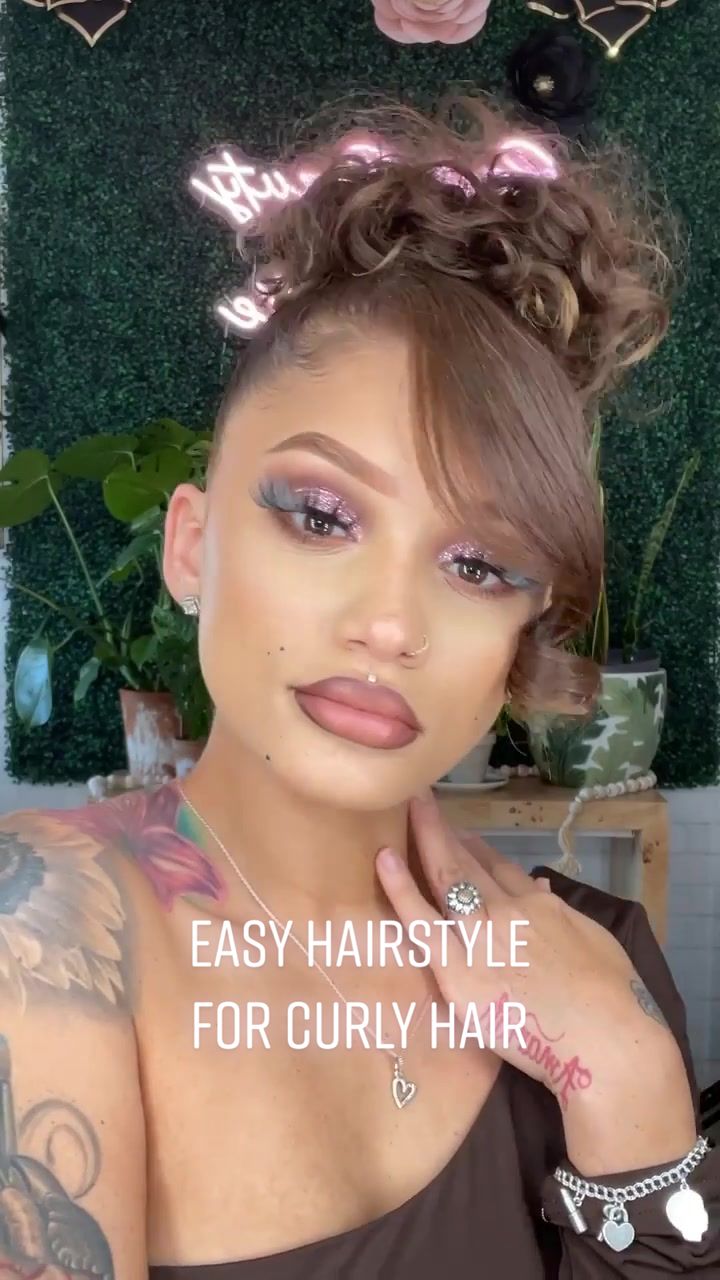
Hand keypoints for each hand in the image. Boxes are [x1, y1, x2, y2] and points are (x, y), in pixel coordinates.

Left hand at [375, 790, 683, 1115]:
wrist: (607, 1041)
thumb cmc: (614, 1002)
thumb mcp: (596, 944)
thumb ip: (565, 918)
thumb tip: (544, 893)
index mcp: (542, 907)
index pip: (502, 870)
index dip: (477, 850)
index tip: (460, 835)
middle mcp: (508, 911)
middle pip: (468, 863)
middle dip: (442, 829)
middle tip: (421, 800)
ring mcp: (481, 937)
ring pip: (445, 877)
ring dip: (424, 839)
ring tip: (405, 808)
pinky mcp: (458, 970)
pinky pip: (420, 923)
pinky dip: (400, 887)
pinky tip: (384, 860)